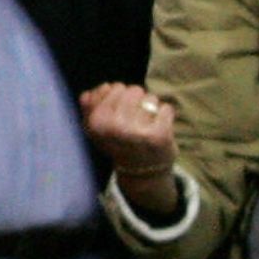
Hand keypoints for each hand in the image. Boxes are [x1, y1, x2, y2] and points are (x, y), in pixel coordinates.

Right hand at [80, 82, 181, 215]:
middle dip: (137, 101)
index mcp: (96, 122)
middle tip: (135, 119)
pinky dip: (165, 116)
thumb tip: (92, 91)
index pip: (115, 87)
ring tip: (145, 125)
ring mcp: (136, 132)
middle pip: (134, 90)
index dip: (121, 96)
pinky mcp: (158, 135)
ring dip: (151, 108)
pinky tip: (157, 129)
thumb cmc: (120, 143)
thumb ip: (92, 107)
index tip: (120, 112)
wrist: (140, 171)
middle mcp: (113, 127)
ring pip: (150, 98)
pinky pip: (166, 108)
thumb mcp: (99, 128)